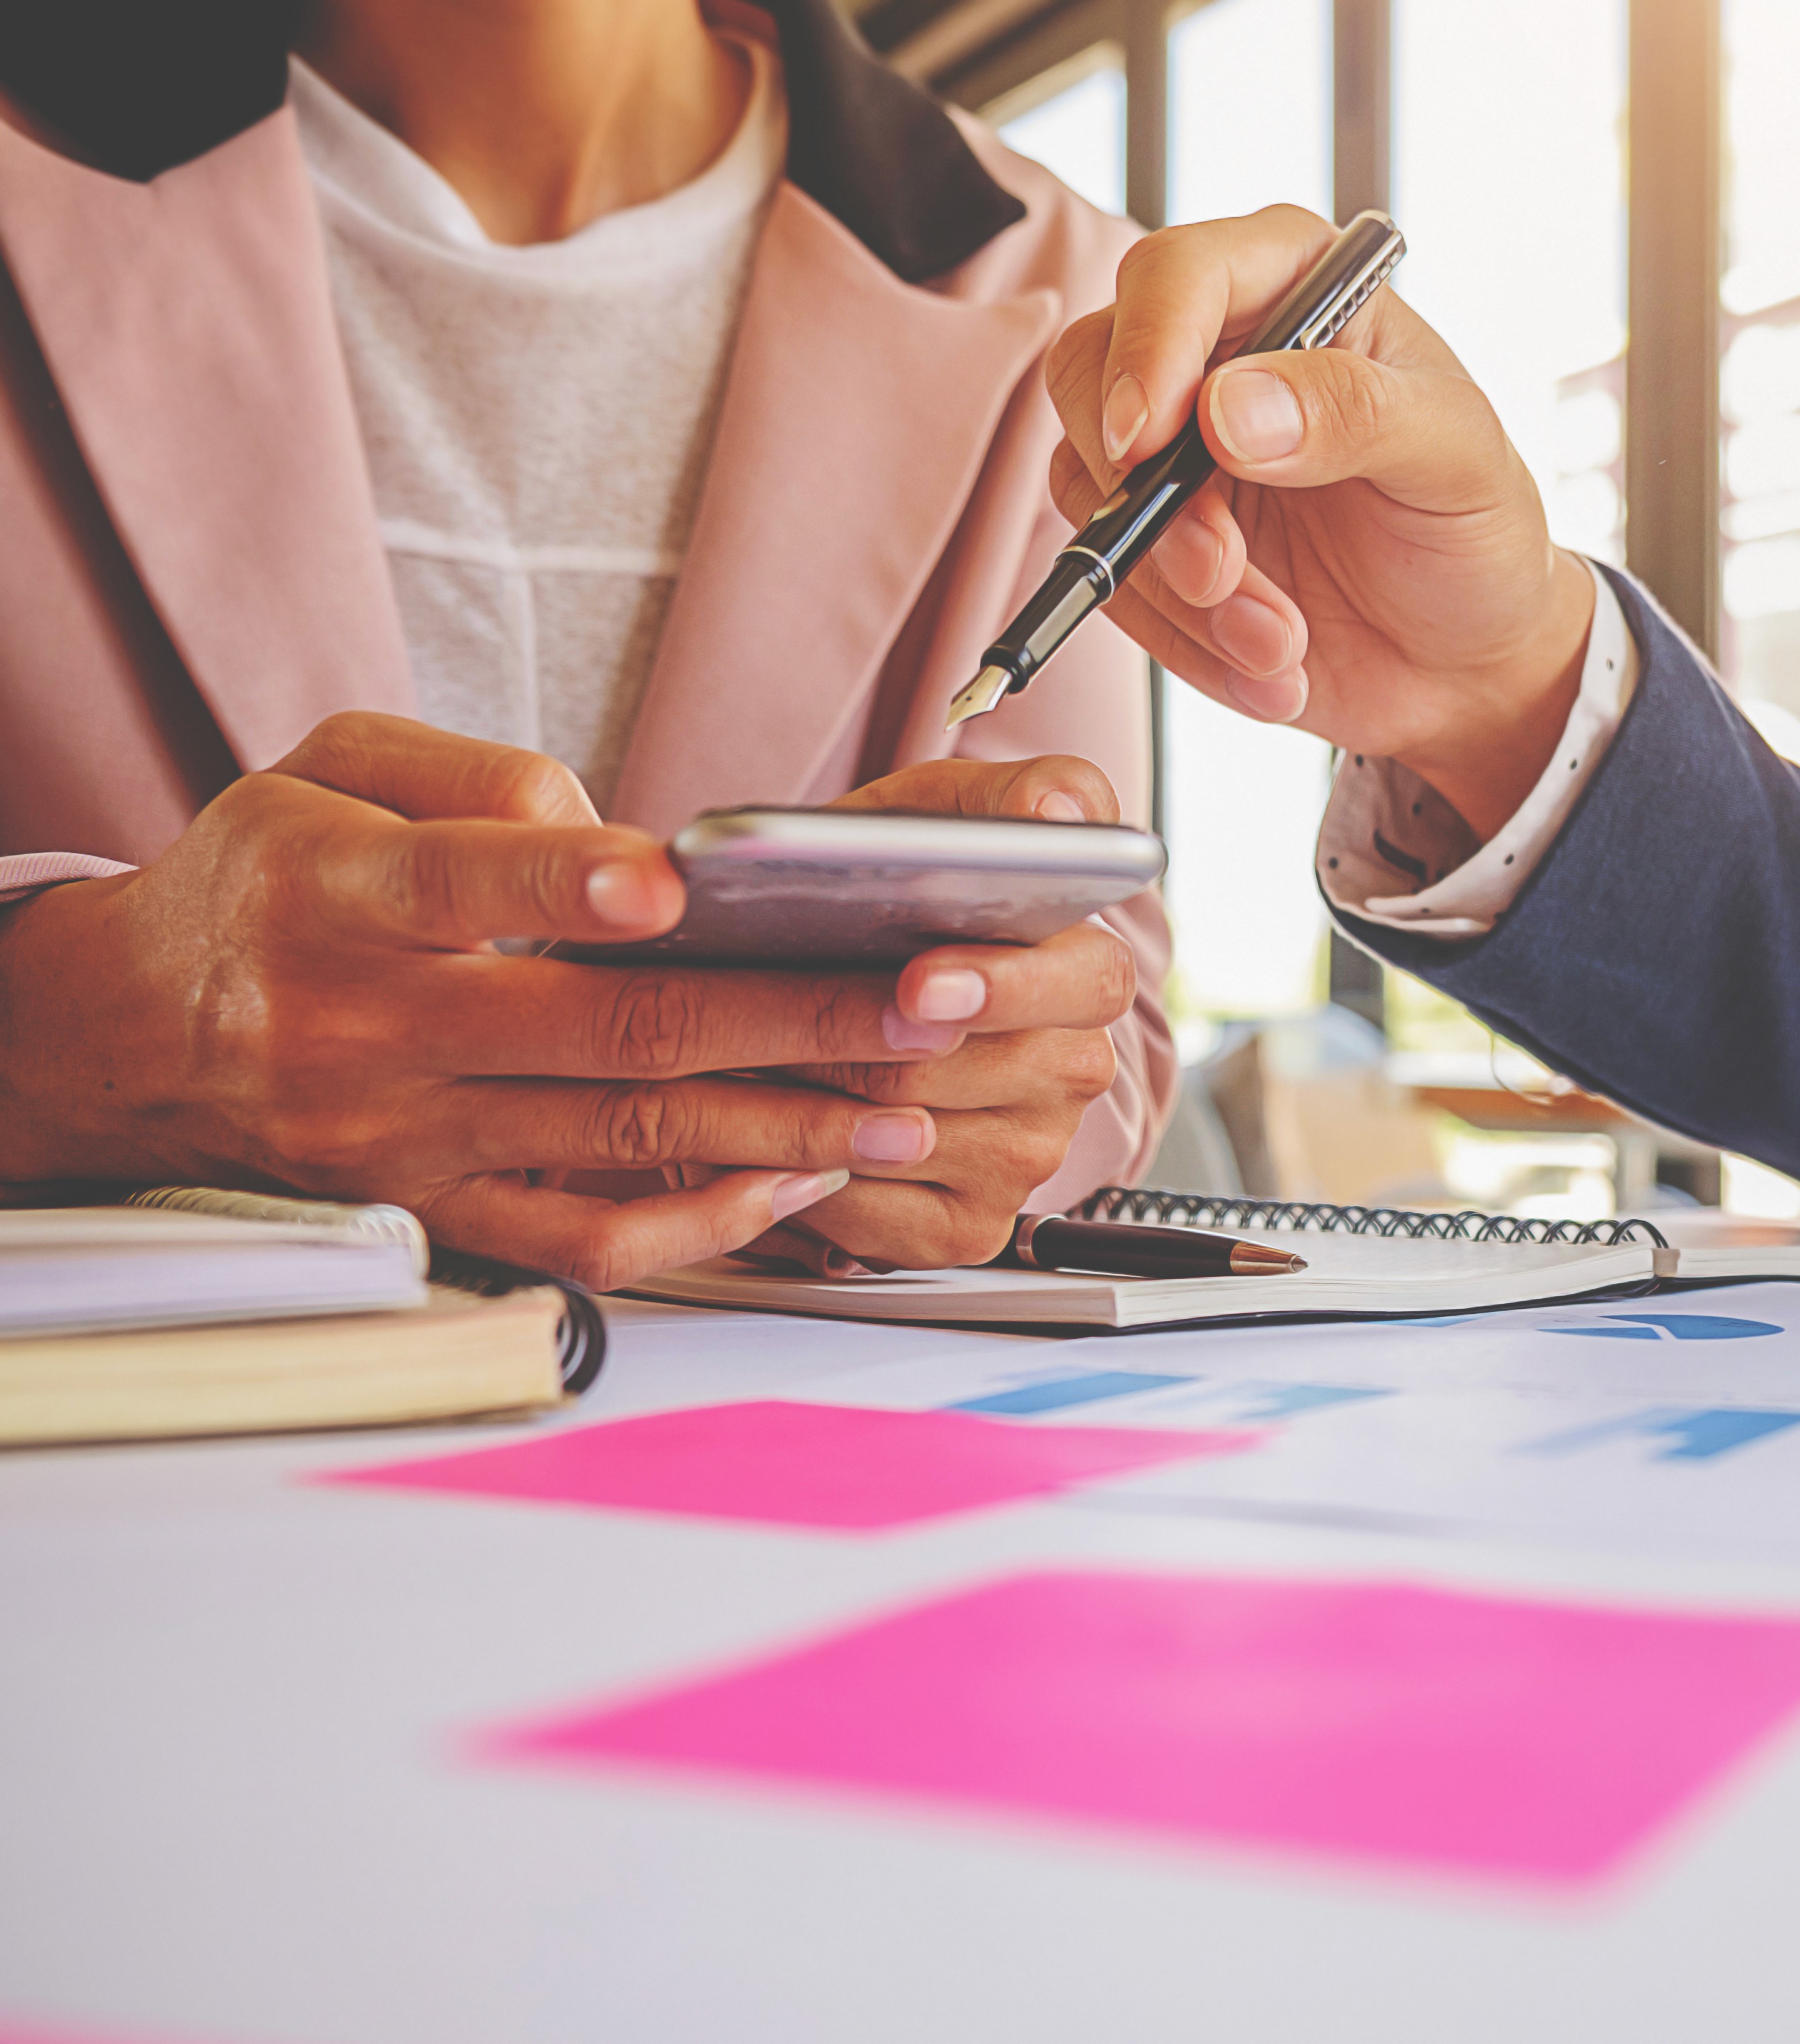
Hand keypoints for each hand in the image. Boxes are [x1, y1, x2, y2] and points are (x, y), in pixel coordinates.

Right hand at [0, 714, 976, 1288]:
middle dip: (781, 1018)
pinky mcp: (437, 1208)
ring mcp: (410, 1135)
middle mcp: (373, 1027)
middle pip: (601, 1028)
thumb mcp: (322, 772)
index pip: (468, 886)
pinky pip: (581, 1241)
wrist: (134, 1028)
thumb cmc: (266, 881)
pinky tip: (793, 1182)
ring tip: (905, 1108)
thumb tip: (612, 828)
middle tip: (913, 1005)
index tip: (677, 882)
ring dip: (780, 1127)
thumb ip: (467, 777)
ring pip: (619, 1136)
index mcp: (339, 893)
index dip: (573, 884)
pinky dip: (698, 1223)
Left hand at [736, 755, 1137, 1276]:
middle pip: (969, 1069)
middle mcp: (1074, 1068)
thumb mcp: (934, 815)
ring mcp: (1028, 1152)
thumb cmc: (883, 891)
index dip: (1001, 985)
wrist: (826, 977)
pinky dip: (803, 1168)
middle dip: (859, 1041)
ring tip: (746, 1052)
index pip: (1084, 980)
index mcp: (1087, 969)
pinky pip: (875, 1212)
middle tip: (772, 1016)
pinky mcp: (969, 1226)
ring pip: (907, 1136)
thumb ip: (1002, 798)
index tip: (920, 984)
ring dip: (812, 1098)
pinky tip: (772, 1123)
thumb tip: (1056, 812)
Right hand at [1046, 205, 1598, 835]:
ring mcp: (1174, 450)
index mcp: (1297, 289)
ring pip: (1090, 489)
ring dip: (1177, 592)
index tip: (1150, 445)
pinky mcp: (1153, 539)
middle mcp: (1218, 353)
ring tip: (1284, 646)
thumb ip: (1357, 413)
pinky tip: (1267, 671)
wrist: (1468, 664)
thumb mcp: (1458, 461)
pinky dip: (1180, 641)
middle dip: (1147, 495)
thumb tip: (1226, 407)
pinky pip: (1110, 579)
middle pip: (1090, 371)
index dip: (1147, 351)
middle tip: (1223, 577)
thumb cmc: (1477, 535)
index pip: (1177, 275)